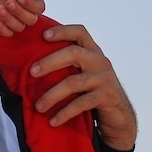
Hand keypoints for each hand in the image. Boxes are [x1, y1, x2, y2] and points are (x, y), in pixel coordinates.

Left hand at [0, 0, 44, 36]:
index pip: (39, 8)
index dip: (30, 5)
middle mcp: (25, 10)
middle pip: (31, 20)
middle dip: (19, 12)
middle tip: (8, 2)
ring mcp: (14, 18)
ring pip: (19, 27)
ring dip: (9, 19)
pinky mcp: (3, 23)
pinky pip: (7, 33)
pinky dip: (2, 28)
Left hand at [27, 24, 136, 148]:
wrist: (119, 115)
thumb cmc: (94, 91)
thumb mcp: (84, 73)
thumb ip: (69, 65)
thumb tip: (32, 64)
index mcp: (93, 52)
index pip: (80, 32)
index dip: (62, 31)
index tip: (44, 35)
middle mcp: (100, 61)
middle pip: (73, 53)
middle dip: (50, 62)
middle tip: (32, 73)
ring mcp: (105, 78)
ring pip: (73, 82)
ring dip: (52, 95)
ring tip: (38, 106)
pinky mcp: (107, 96)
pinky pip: (80, 103)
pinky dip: (64, 113)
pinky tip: (53, 121)